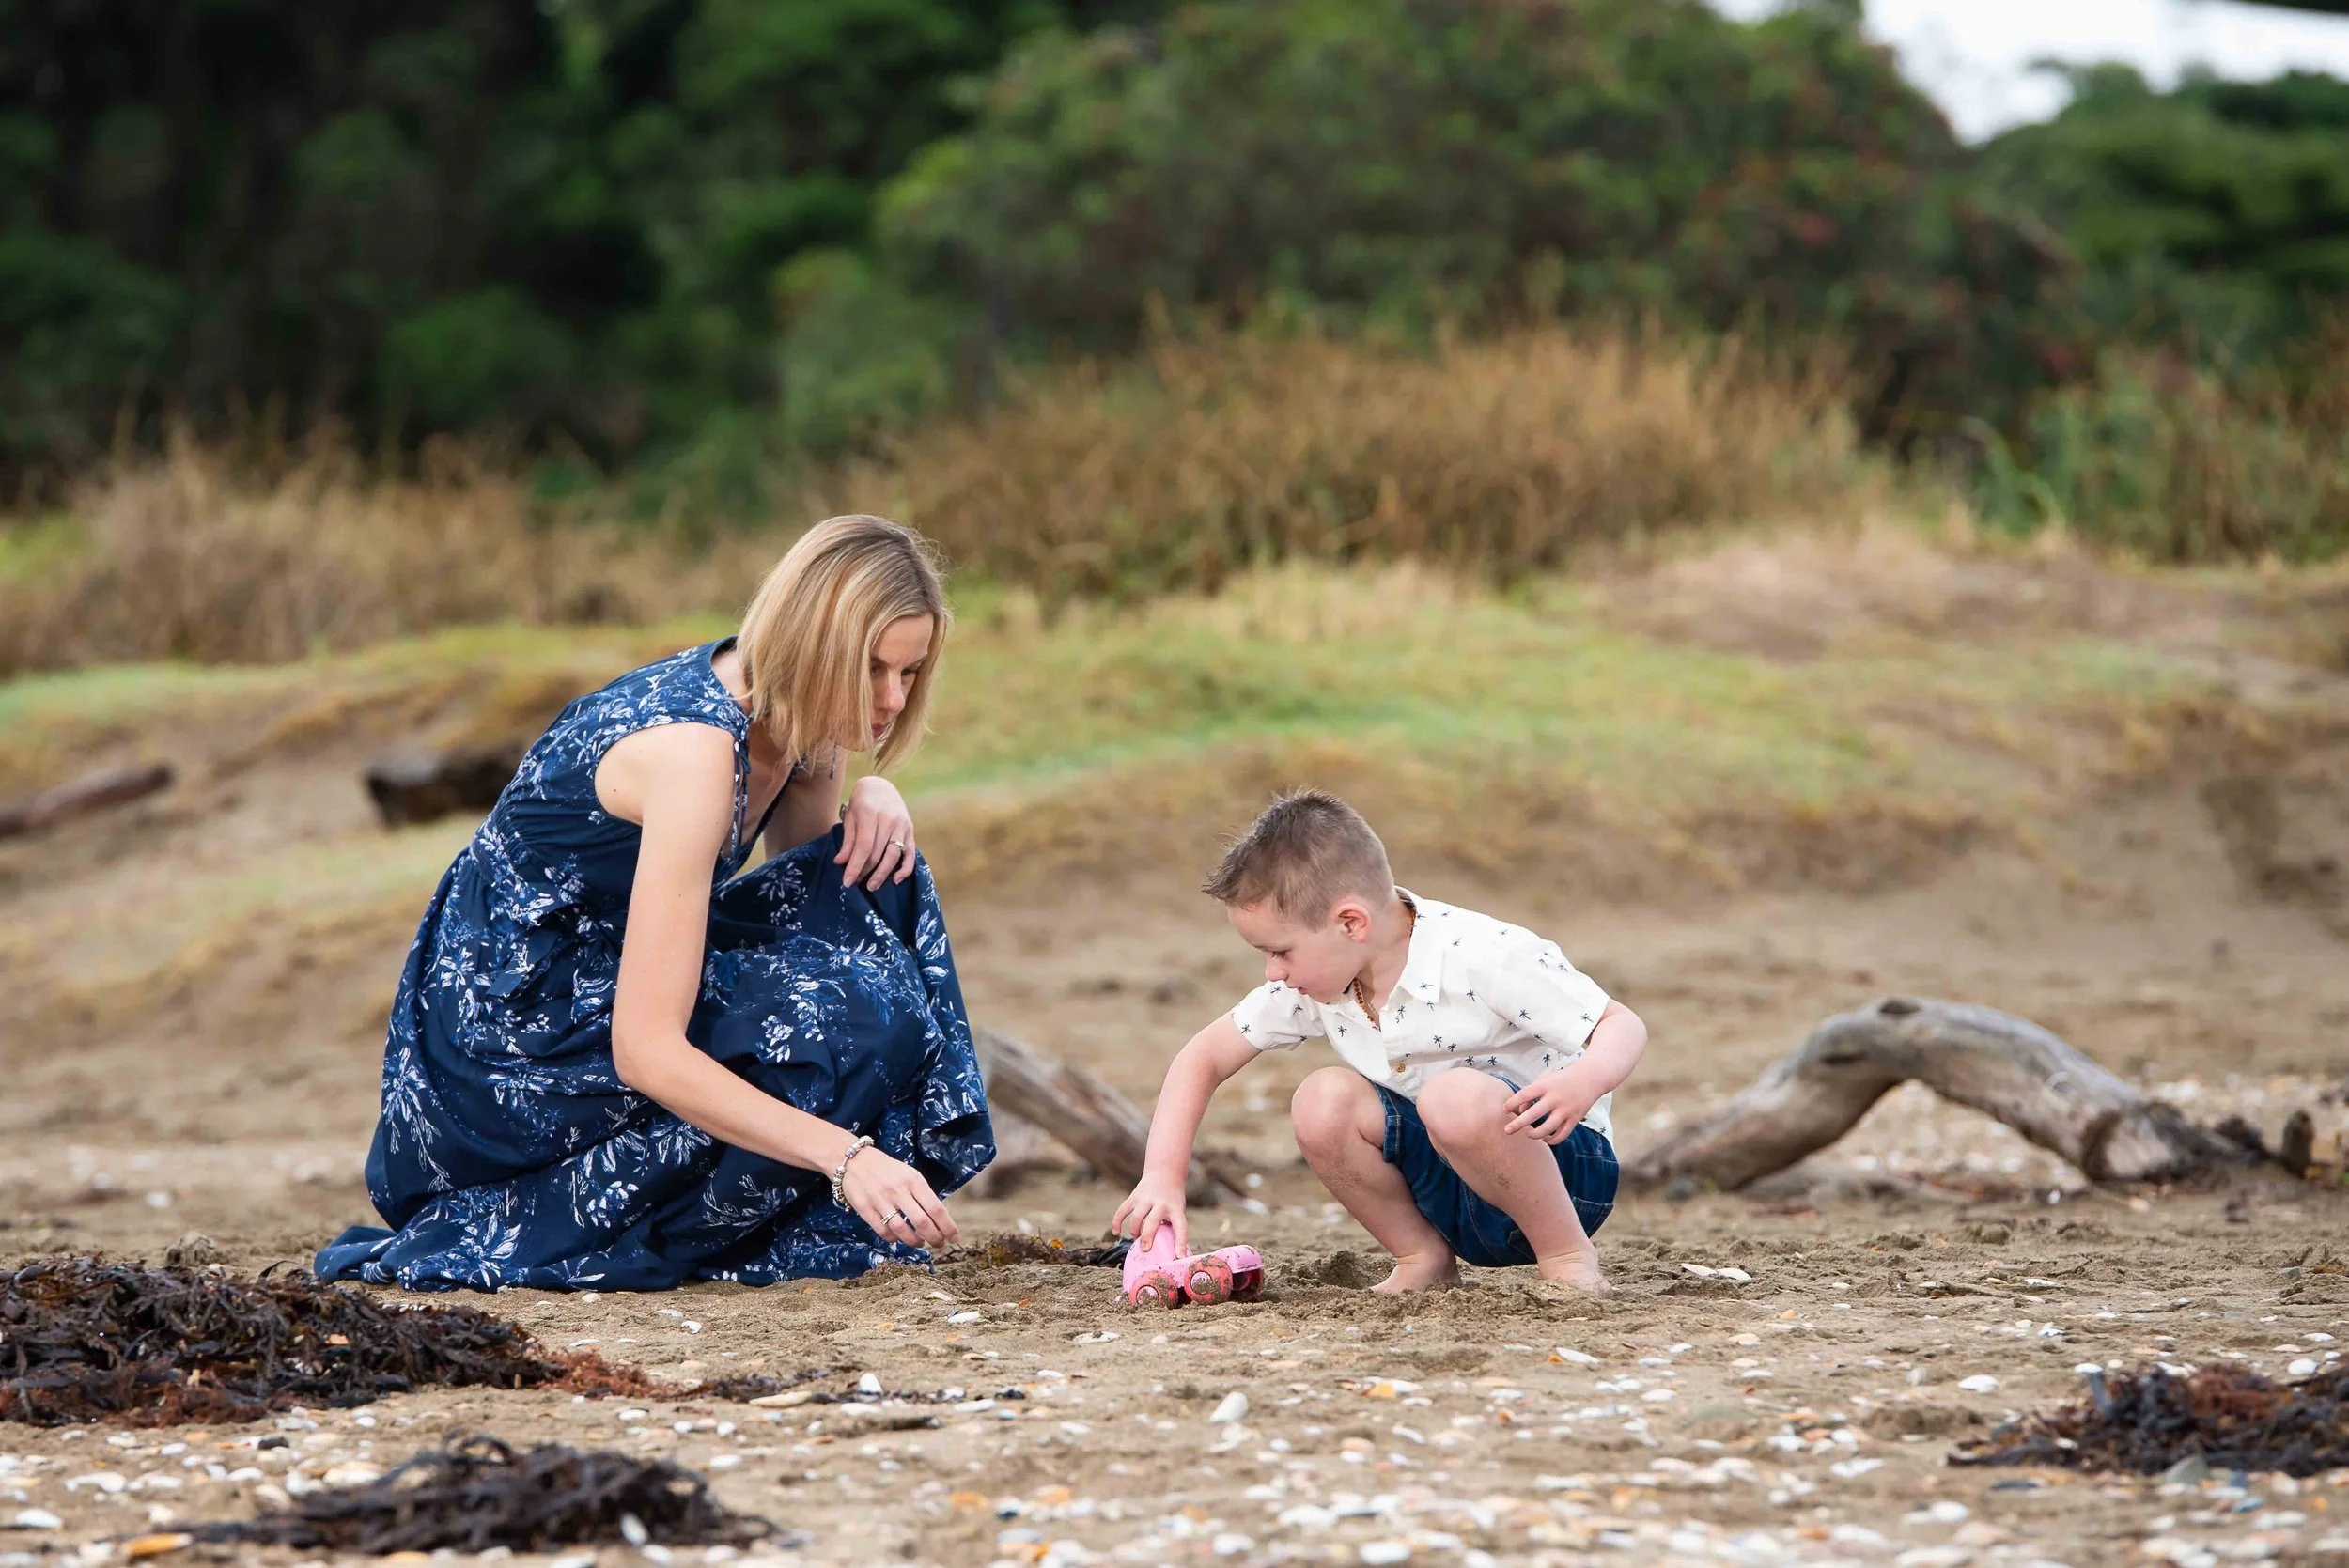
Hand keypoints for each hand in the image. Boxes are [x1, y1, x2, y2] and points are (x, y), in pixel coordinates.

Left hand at [838, 776, 915, 889]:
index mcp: (871, 813)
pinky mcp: (911, 830)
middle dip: (865, 872)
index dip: (855, 866)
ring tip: (872, 886)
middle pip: (878, 853)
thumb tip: (841, 862)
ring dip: (883, 874)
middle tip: (855, 883)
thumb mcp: (850, 816)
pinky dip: (906, 869)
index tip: (847, 882)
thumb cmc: (861, 801)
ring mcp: (902, 825)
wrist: (881, 786)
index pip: (864, 846)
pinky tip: (896, 880)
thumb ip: (848, 840)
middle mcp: (889, 820)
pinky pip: (911, 853)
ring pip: (894, 856)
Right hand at [840, 1143, 959, 1249]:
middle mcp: (898, 1190)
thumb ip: (922, 1194)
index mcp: (913, 1180)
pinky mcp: (865, 1209)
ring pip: (903, 1230)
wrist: (853, 1160)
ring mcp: (881, 1201)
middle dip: (935, 1237)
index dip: (948, 1227)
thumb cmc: (887, 1169)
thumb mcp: (909, 1174)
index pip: (936, 1208)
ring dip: (915, 1241)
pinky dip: (894, 1239)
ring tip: (920, 1242)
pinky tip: (899, 1238)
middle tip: (939, 1243)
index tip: (955, 1237)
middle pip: (922, 1222)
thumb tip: (939, 1219)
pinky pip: (883, 1231)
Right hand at [1111, 1170, 1187, 1255]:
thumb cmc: (1172, 1199)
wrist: (1164, 1173)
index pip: (1180, 1227)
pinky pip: (1122, 1210)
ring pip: (1136, 1217)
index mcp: (1175, 1209)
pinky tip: (1116, 1232)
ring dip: (1134, 1230)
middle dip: (1147, 1236)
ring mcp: (1146, 1199)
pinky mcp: (1134, 1196)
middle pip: (1152, 1221)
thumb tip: (1168, 1253)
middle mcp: (1160, 1203)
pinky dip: (1117, 1222)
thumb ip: (1172, 1226)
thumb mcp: (1178, 1210)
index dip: (1180, 1242)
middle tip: (1144, 1249)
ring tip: (1136, 1236)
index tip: (1179, 1257)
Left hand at [1503, 1069, 1595, 1144]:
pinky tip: (1545, 1139)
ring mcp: (1566, 1109)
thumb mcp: (1544, 1080)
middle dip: (1518, 1124)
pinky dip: (1552, 1140)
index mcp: (1546, 1085)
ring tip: (1528, 1134)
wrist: (1589, 1078)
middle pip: (1534, 1114)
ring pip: (1548, 1128)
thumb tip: (1519, 1111)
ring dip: (1535, 1135)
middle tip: (1507, 1130)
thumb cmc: (1561, 1080)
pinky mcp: (1575, 1119)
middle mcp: (1556, 1098)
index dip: (1512, 1103)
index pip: (1524, 1095)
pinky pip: (1562, 1135)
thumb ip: (1531, 1093)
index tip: (1504, 1110)